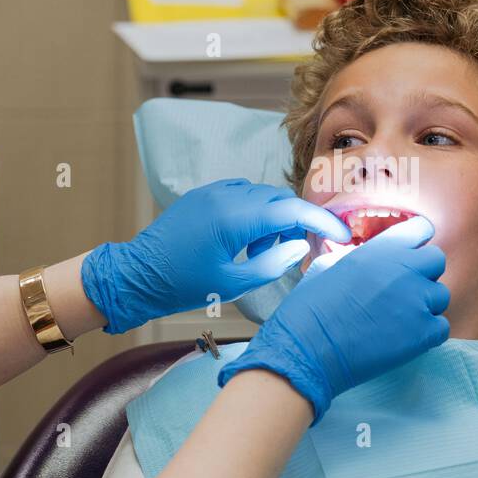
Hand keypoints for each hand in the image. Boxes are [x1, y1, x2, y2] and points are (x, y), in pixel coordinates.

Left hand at [81, 179, 349, 333]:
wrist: (135, 275)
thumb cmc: (181, 285)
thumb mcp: (232, 283)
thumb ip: (272, 263)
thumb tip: (298, 246)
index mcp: (234, 217)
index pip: (291, 210)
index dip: (321, 220)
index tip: (342, 233)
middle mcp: (225, 196)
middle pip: (279, 199)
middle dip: (297, 222)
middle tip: (300, 251)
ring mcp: (213, 192)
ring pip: (262, 196)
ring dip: (274, 220)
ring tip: (264, 254)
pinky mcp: (203, 196)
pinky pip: (242, 196)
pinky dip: (255, 214)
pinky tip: (248, 241)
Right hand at [217, 215, 449, 423]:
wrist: (308, 348)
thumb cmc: (310, 307)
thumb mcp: (328, 265)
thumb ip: (358, 256)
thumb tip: (366, 258)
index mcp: (382, 249)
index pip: (422, 229)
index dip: (416, 243)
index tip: (408, 256)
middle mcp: (405, 269)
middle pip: (438, 261)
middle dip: (424, 273)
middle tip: (404, 290)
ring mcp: (417, 301)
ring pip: (441, 296)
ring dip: (425, 305)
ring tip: (400, 319)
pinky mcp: (423, 333)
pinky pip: (442, 327)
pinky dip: (428, 333)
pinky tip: (405, 338)